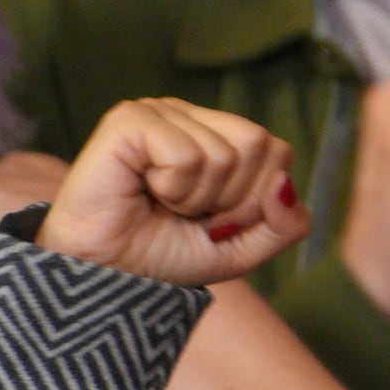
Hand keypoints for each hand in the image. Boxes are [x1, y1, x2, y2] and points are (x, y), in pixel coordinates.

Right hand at [40, 98, 302, 288]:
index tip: (214, 221)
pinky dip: (173, 188)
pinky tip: (143, 190)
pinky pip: (187, 156)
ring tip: (162, 204)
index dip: (256, 201)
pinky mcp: (129, 121)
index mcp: (216, 133)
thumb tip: (285, 182)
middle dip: (232, 199)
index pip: (278, 152)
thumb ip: (286, 224)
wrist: (104, 277)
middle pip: (260, 145)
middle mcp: (189, 115)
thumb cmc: (164, 255)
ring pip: (225, 153)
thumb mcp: (243, 249)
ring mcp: (158, 112)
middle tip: (187, 214)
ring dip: (198, 198)